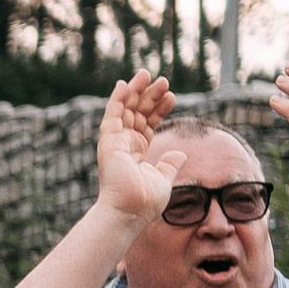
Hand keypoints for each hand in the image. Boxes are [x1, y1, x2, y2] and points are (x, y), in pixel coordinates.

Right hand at [94, 70, 181, 225]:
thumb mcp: (163, 179)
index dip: (159, 110)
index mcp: (137, 152)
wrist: (129, 212)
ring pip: (125, 110)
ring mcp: (115, 142)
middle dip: (150, 96)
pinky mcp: (108, 142)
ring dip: (136, 91)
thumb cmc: (144, 202)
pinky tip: (125, 84)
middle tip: (163, 80)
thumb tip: (180, 153)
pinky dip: (117, 99)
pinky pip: (112, 115)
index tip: (171, 96)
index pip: (148, 124)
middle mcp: (125, 145)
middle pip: (137, 113)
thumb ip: (169, 164)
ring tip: (148, 74)